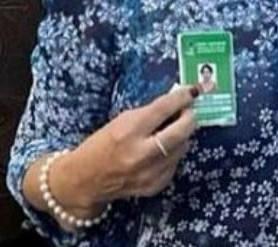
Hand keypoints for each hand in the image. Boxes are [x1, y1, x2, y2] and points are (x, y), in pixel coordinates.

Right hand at [47, 84, 200, 214]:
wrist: (85, 180)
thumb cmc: (100, 146)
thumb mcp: (120, 122)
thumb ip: (147, 114)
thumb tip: (176, 104)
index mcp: (128, 131)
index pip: (163, 109)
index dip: (182, 97)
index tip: (193, 91)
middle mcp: (141, 153)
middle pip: (181, 131)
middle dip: (190, 117)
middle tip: (189, 111)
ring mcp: (150, 172)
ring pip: (182, 147)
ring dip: (182, 136)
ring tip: (174, 130)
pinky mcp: (155, 186)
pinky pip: (175, 163)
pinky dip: (174, 153)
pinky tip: (163, 150)